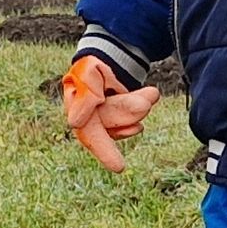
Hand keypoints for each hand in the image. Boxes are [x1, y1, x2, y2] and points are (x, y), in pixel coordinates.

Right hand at [63, 53, 162, 170]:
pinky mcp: (120, 117)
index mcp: (76, 112)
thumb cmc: (92, 67)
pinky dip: (141, 109)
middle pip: (110, 129)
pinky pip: (132, 119)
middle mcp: (89, 121)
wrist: (106, 59)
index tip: (120, 168)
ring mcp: (106, 120)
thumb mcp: (87, 74)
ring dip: (138, 110)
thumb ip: (85, 95)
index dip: (104, 151)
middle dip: (127, 117)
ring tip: (152, 94)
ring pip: (123, 123)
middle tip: (145, 103)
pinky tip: (150, 96)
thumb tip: (75, 123)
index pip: (89, 134)